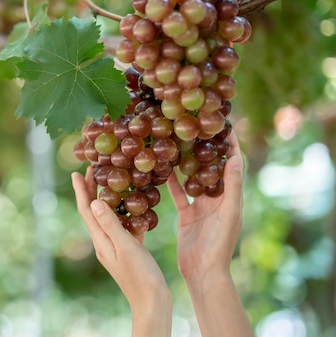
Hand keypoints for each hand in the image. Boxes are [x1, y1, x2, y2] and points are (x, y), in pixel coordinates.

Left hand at [72, 167, 171, 336]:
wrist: (153, 303)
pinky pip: (124, 227)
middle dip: (91, 191)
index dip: (81, 191)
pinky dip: (126, 214)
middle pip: (94, 212)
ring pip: (109, 218)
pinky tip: (135, 207)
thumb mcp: (126, 246)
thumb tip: (93, 202)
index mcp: (100, 241)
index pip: (86, 211)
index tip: (76, 172)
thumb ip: (110, 224)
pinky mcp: (128, 251)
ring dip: (108, 200)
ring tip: (112, 183)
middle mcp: (104, 243)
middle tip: (93, 170)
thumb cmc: (141, 276)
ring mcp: (116, 247)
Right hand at [166, 129, 244, 281]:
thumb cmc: (220, 244)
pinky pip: (177, 193)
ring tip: (175, 142)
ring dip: (185, 162)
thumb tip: (235, 157)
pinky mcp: (185, 214)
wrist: (203, 272)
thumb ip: (232, 186)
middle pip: (210, 167)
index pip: (232, 163)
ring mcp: (200, 206)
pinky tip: (160, 168)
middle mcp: (216, 198)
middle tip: (193, 127)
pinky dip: (170, 182)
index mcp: (230, 196)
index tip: (224, 123)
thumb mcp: (229, 212)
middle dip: (204, 148)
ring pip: (191, 178)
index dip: (230, 144)